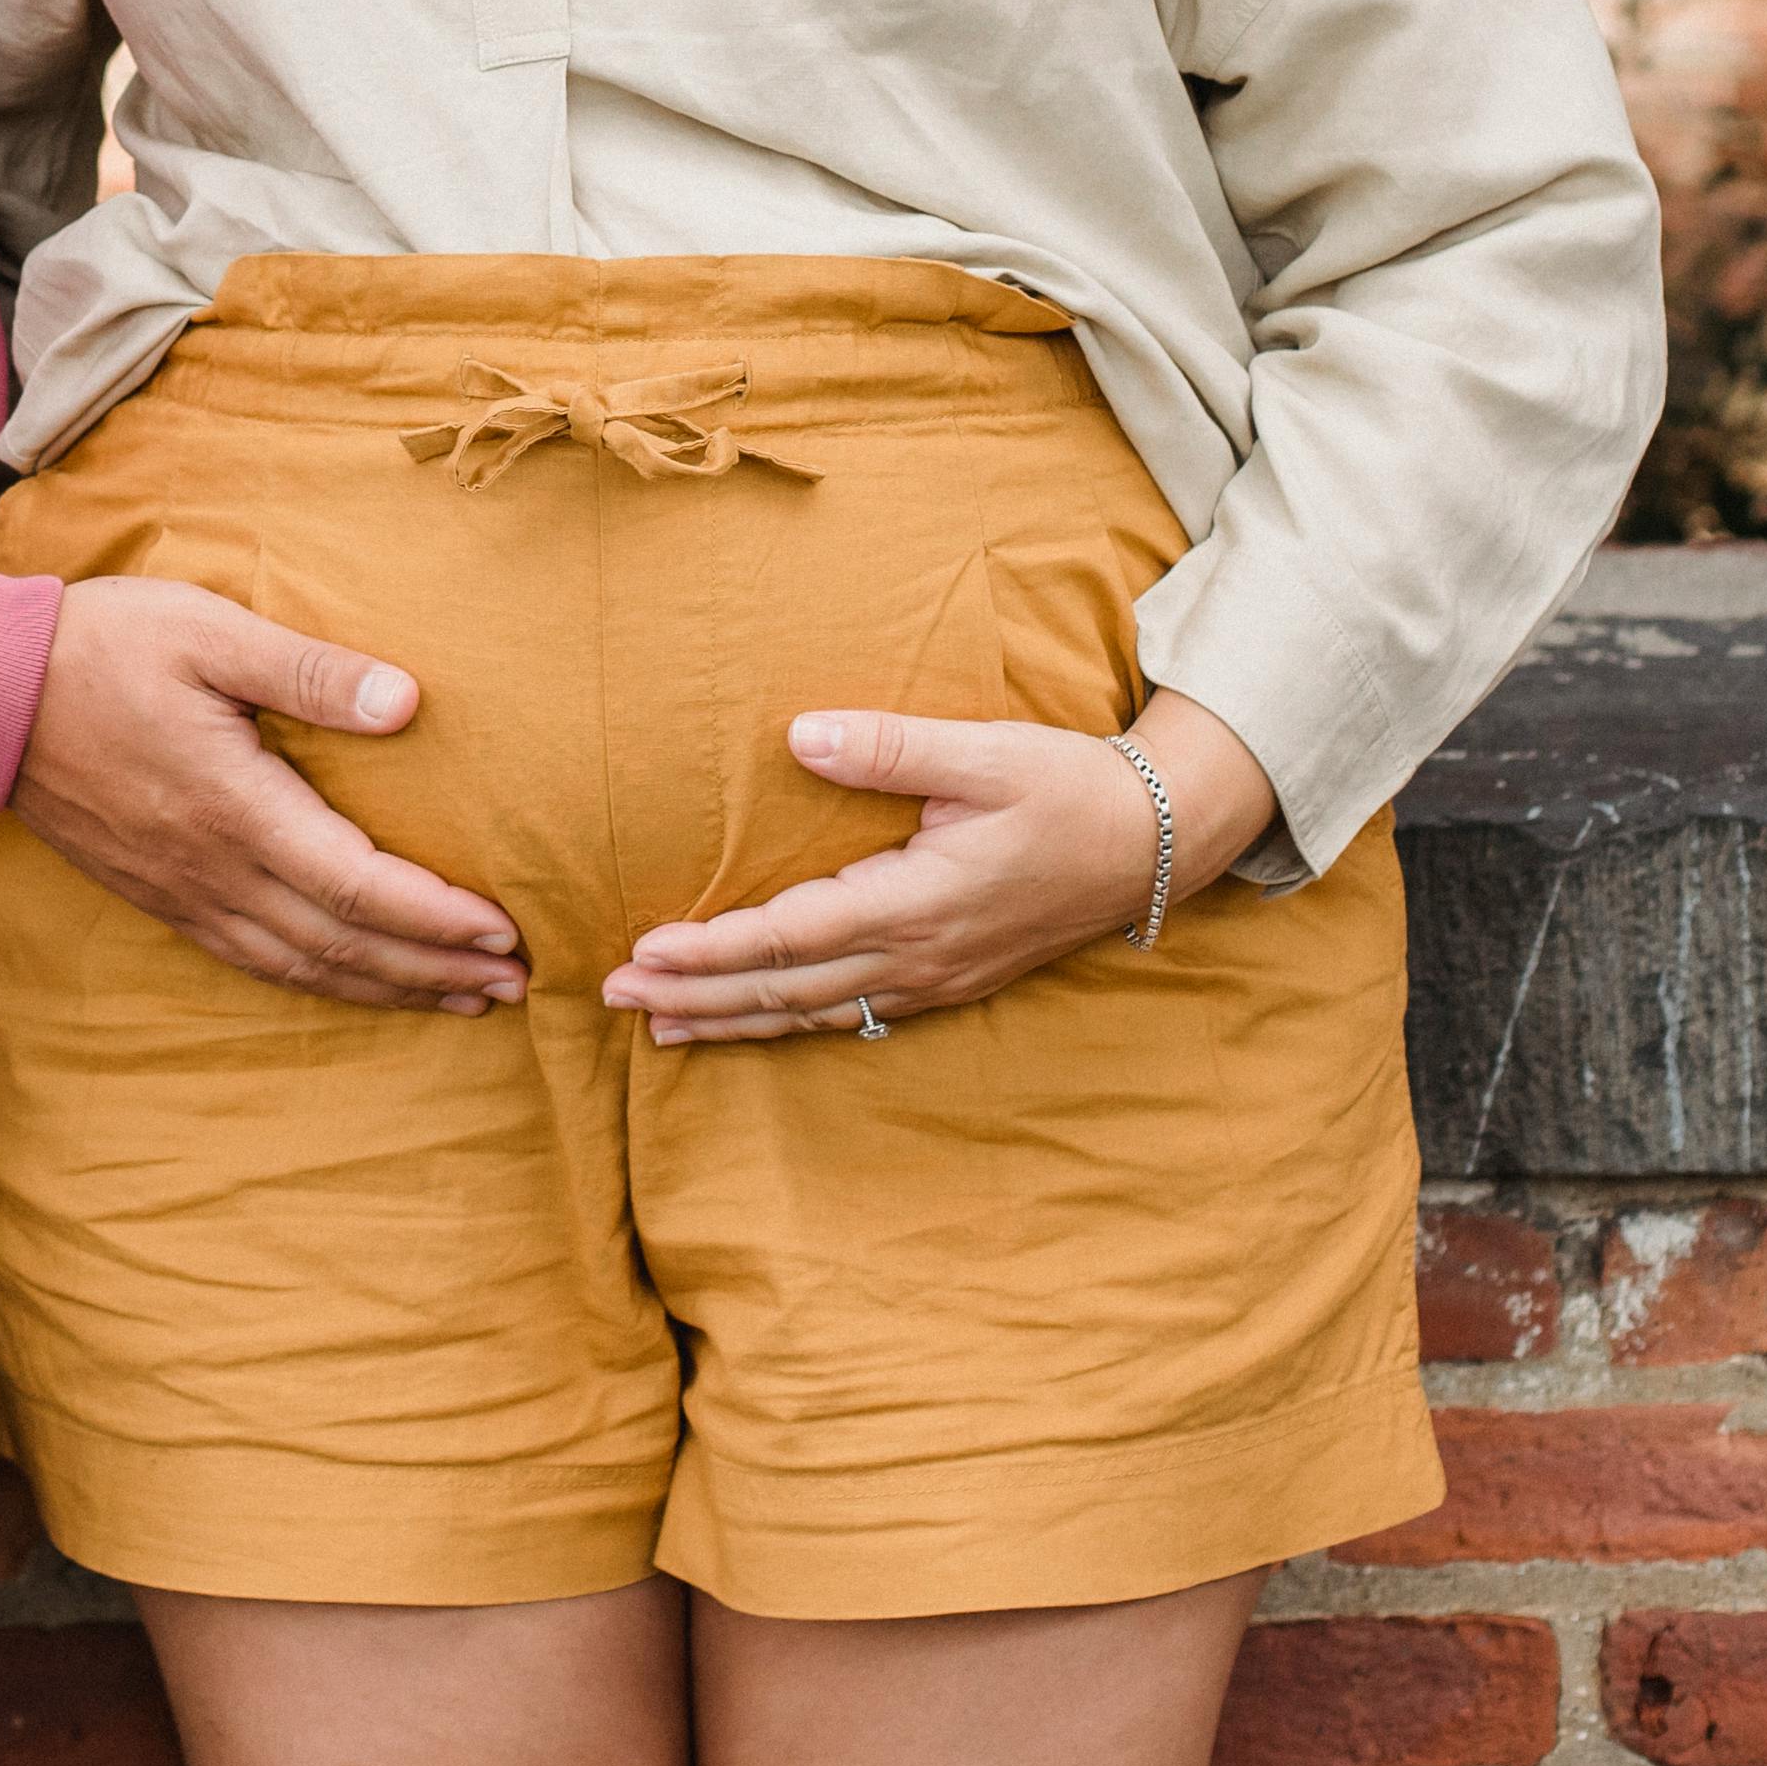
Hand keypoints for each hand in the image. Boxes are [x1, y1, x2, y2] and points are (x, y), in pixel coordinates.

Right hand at [8, 574, 523, 1013]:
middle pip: (342, 946)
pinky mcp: (158, 895)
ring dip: (386, 989)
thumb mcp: (209, 632)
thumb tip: (408, 704)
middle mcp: (213, 870)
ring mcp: (181, 892)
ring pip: (301, 968)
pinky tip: (352, 983)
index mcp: (235, 809)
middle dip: (434, 970)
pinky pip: (253, 961)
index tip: (503, 932)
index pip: (360, 888)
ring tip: (458, 999)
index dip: (437, 919)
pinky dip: (319, 984)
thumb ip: (310, 673)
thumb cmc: (102, 647)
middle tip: (513, 984)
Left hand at [602, 695, 1274, 1045]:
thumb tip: (796, 737)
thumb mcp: (984, 753)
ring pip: (813, 1013)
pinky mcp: (948, 981)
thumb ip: (888, 748)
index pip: (790, 937)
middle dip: (696, 998)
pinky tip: (755, 1022)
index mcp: (917, 902)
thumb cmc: (1067, 786)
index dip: (711, 951)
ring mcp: (934, 979)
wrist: (1153, 841)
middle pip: (785, 990)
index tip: (642, 951)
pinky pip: (850, 1014)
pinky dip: (789, 1022)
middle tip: (613, 1001)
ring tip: (659, 1027)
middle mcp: (918, 956)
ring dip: (733, 1020)